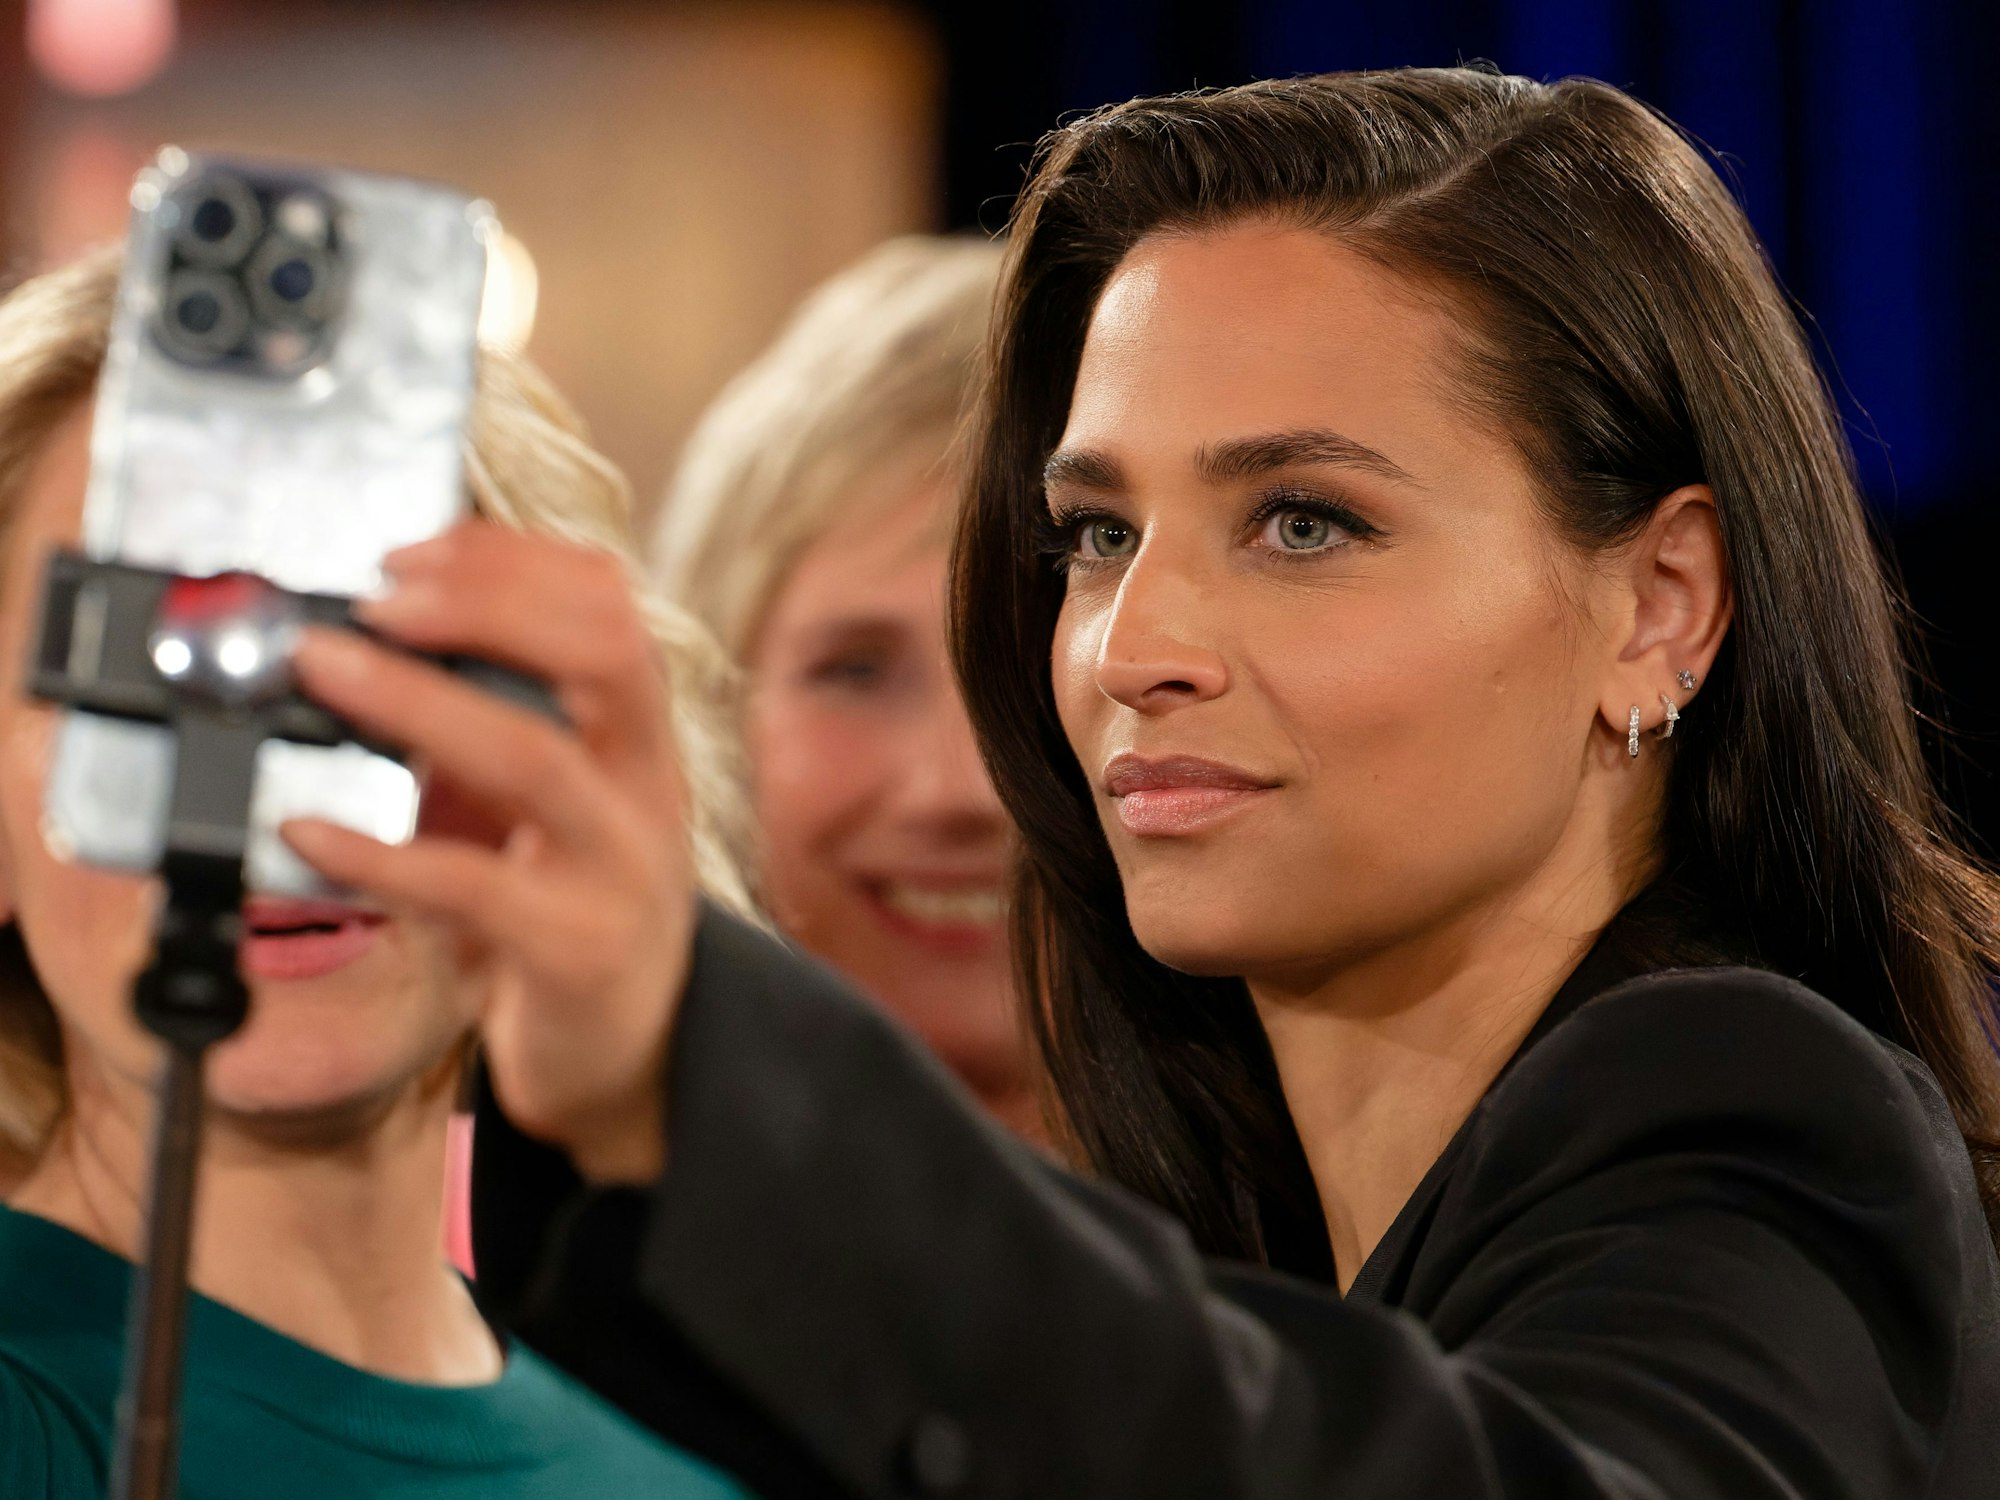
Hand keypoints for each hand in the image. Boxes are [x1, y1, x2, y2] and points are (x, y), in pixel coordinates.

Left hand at [282, 522, 691, 1181]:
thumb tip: (370, 653)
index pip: (611, 607)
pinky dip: (379, 854)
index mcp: (640, 737)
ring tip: (322, 668)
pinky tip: (308, 831)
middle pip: (605, 653)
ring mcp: (620, 867)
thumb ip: (492, 729)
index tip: (414, 551)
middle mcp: (648, 787)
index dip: (515, 562)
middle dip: (490, 602)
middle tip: (377, 594)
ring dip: (419, 701)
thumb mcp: (550, 805)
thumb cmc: (573, 907)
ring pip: (536, 759)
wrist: (632, 1050)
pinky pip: (471, 887)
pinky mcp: (574, 949)